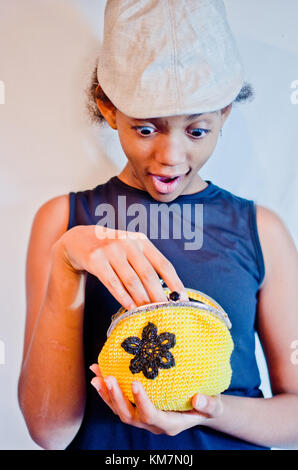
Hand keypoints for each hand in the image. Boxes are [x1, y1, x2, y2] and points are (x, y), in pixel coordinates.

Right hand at [55, 225, 187, 310]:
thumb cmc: (111, 249)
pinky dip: (122, 296)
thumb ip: (146, 263)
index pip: (163, 263)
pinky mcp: (95, 260)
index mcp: (141, 241)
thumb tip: (166, 291)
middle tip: (166, 312)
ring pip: (131, 280)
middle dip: (159, 295)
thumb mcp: (131, 248)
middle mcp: (128, 243)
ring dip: (141, 299)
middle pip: (148, 274)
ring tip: (149, 312)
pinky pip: (112, 282)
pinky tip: (130, 307)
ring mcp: (110, 250)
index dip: (175, 282)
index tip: (182, 299)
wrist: (78, 239)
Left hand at [89, 364, 222, 435]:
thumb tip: (199, 398)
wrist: (200, 408)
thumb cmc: (208, 406)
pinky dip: (107, 390)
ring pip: (119, 410)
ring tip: (96, 375)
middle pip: (128, 415)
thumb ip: (209, 405)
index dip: (141, 400)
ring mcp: (142, 417)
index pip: (151, 415)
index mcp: (169, 424)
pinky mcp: (137, 409)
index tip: (134, 382)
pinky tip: (99, 373)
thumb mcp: (214, 406)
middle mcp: (152, 423)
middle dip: (116, 397)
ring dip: (106, 393)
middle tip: (108, 377)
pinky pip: (118, 402)